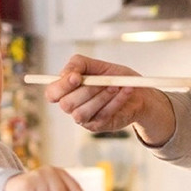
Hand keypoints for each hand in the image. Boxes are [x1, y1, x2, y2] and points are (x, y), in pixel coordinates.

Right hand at [44, 54, 175, 144]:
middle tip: (105, 81)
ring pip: (82, 112)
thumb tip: (67, 73)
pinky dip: (115, 101)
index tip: (77, 77)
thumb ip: (79, 64)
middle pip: (66, 104)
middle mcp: (72, 106)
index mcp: (67, 90)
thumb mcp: (98, 65)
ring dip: (101, 97)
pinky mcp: (98, 126)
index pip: (52, 93)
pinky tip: (125, 91)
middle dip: (87, 91)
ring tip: (116, 86)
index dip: (61, 86)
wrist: (138, 92)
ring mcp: (84, 118)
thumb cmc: (114, 77)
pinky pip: (102, 115)